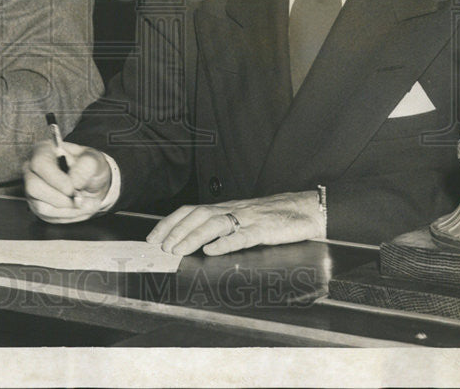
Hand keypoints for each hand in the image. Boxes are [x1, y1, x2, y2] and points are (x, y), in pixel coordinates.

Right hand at [23, 140, 111, 222]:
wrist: (90, 181)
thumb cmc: (88, 166)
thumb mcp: (93, 160)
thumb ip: (86, 166)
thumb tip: (74, 183)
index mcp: (44, 150)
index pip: (40, 164)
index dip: (56, 179)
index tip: (73, 189)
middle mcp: (32, 170)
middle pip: (34, 188)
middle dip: (61, 199)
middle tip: (81, 200)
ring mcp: (32, 189)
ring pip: (41, 207)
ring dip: (67, 211)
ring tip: (88, 206)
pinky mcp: (37, 206)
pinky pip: (48, 217)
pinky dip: (68, 216)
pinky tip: (81, 210)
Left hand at [147, 191, 323, 255]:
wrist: (306, 209)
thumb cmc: (275, 216)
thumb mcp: (244, 218)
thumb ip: (224, 226)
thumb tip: (197, 241)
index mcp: (226, 207)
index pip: (191, 211)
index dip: (170, 222)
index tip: (153, 237)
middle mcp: (233, 210)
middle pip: (198, 215)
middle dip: (176, 230)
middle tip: (161, 246)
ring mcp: (248, 219)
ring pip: (215, 223)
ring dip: (193, 236)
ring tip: (179, 250)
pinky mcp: (264, 229)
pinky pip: (243, 235)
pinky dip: (226, 242)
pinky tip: (213, 250)